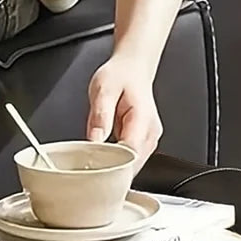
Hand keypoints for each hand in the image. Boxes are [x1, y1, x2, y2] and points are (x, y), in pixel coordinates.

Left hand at [86, 55, 162, 170]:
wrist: (133, 69)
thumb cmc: (120, 77)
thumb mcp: (103, 90)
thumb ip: (100, 116)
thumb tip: (95, 141)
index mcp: (142, 119)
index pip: (130, 153)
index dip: (113, 165)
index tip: (96, 167)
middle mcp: (150, 134)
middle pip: (133, 165)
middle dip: (112, 171)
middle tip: (90, 169)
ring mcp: (149, 141)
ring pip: (132, 167)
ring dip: (115, 168)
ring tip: (97, 162)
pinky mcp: (144, 144)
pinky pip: (131, 162)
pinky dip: (118, 164)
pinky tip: (105, 160)